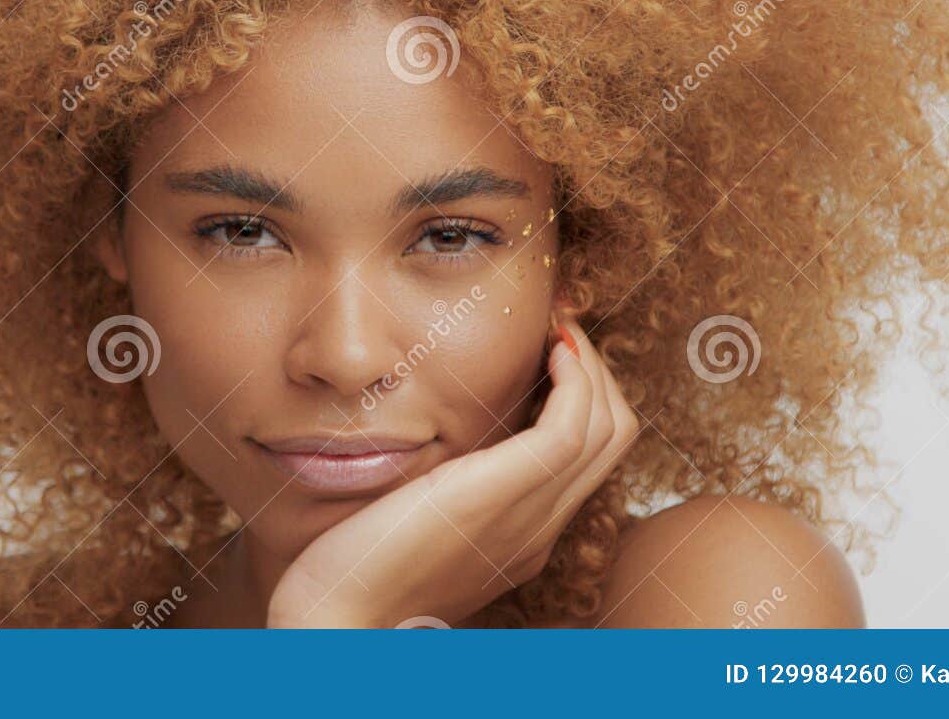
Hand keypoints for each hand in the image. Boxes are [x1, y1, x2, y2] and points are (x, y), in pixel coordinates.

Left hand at [265, 309, 639, 627]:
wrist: (334, 622)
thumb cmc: (349, 578)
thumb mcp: (405, 525)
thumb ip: (432, 492)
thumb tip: (425, 450)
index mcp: (522, 536)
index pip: (587, 456)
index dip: (583, 392)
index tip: (551, 347)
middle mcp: (540, 528)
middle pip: (613, 435)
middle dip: (596, 368)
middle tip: (558, 326)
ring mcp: (530, 515)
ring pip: (609, 425)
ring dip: (590, 363)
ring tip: (555, 327)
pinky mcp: (503, 494)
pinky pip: (575, 425)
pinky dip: (576, 377)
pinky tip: (549, 348)